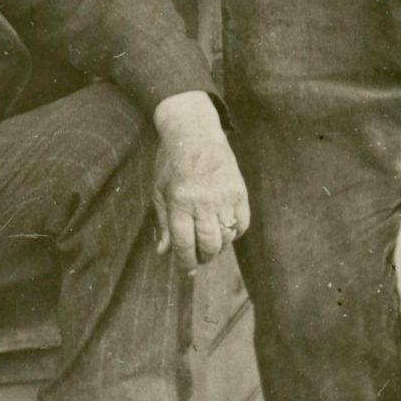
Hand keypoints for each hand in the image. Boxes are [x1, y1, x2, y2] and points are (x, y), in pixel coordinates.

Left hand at [151, 91, 250, 275]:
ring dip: (218, 247)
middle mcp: (203, 201)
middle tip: (198, 258)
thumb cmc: (171, 161)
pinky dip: (235, 233)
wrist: (194, 130)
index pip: (184, 244)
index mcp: (180, 202)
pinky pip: (242, 223)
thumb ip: (163, 223)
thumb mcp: (159, 191)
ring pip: (226, 237)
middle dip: (203, 258)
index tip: (186, 269)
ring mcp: (224, 196)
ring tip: (210, 243)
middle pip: (208, 245)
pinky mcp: (240, 191)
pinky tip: (225, 230)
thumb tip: (163, 252)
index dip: (185, 262)